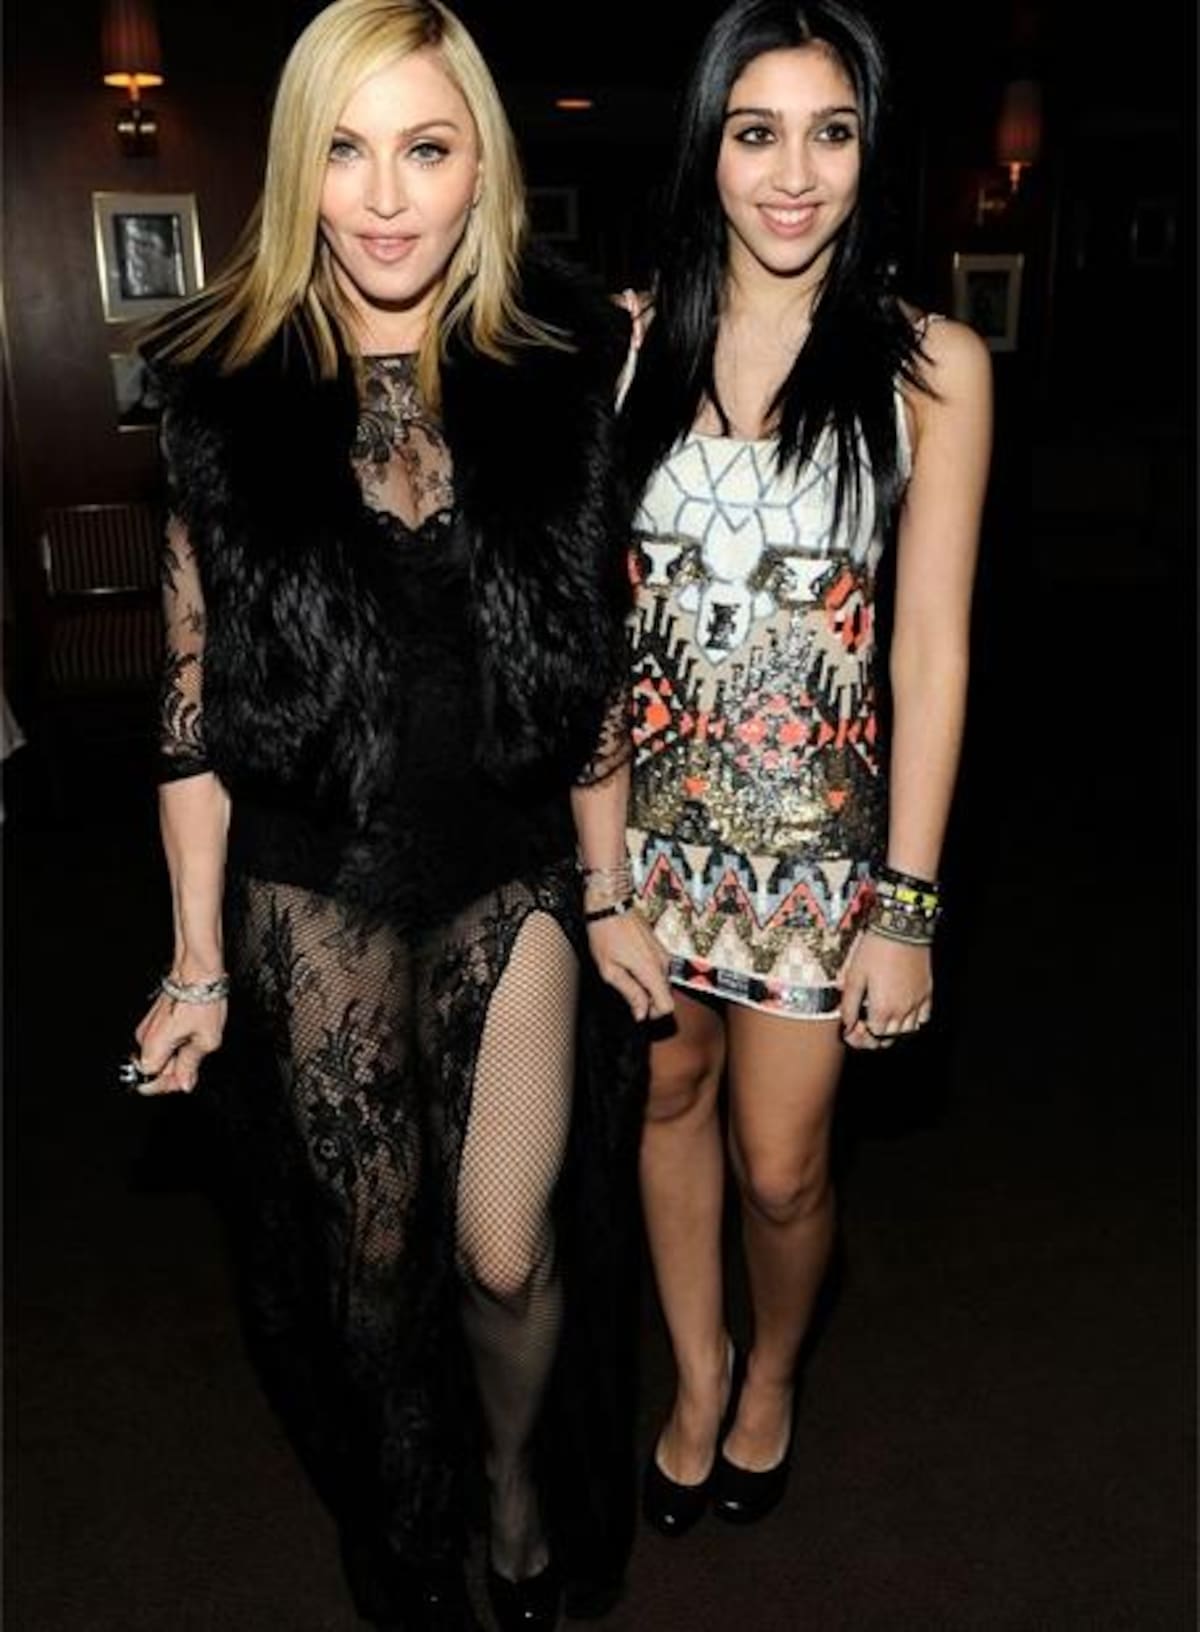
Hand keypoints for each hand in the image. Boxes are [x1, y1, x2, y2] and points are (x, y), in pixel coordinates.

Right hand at [128, 984, 226, 1093]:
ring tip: (195, 1046)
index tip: (184, 1081)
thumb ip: (191, 1066)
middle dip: (173, 1071)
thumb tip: (184, 1083)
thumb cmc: (201, 999)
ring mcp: (148, 1027)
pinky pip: (161, 1040)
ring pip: (158, 1054)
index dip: (168, 1084)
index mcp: (153, 1047)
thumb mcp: (206, 1040)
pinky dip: (175, 1043)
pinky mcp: (154, 1019)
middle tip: (194, 1064)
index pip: (150, 1079)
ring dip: (175, 1057)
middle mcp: (144, 1038)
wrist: (198, 970)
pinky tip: (190, 1037)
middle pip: (153, 1068)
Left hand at [586, 910, 673, 1022]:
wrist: (610, 903)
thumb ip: (630, 992)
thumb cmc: (605, 933)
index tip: (637, 1009)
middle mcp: (663, 962)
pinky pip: (659, 969)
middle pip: (665, 995)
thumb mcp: (610, 969)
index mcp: (651, 970)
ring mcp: (663, 953)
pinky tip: (629, 965)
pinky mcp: (660, 947)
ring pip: (662, 982)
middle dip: (649, 1000)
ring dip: (647, 986)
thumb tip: (641, 1013)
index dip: (652, 1013)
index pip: (667, 1005)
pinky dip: (647, 974)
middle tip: (625, 990)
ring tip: (624, 974)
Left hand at [840, 931, 931, 1050]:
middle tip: (865, 1023)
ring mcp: (917, 1003)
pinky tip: (902, 1011)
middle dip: (876, 1034)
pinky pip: (923, 1017)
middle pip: (890, 1037)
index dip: (861, 1033)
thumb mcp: (853, 975)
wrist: (900, 928)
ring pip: (908, 1031)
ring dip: (894, 1030)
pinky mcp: (927, 992)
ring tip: (883, 1018)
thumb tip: (846, 1024)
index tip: (854, 1025)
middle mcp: (902, 1010)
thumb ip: (849, 1004)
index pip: (873, 1036)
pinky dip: (913, 1020)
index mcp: (883, 1009)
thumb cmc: (875, 950)